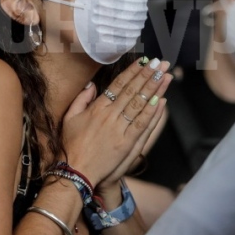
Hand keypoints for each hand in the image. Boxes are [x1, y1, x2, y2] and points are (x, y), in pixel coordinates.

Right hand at [60, 58, 171, 191]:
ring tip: (165, 76)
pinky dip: (153, 112)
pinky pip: (143, 124)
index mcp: (97, 108)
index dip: (132, 72)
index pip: (119, 85)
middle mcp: (110, 116)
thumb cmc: (71, 146)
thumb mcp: (69, 118)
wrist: (76, 172)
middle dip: (148, 75)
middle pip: (133, 91)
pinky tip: (161, 101)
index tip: (143, 62)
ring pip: (140, 105)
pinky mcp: (127, 144)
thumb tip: (92, 85)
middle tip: (160, 63)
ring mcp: (120, 130)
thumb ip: (81, 99)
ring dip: (154, 89)